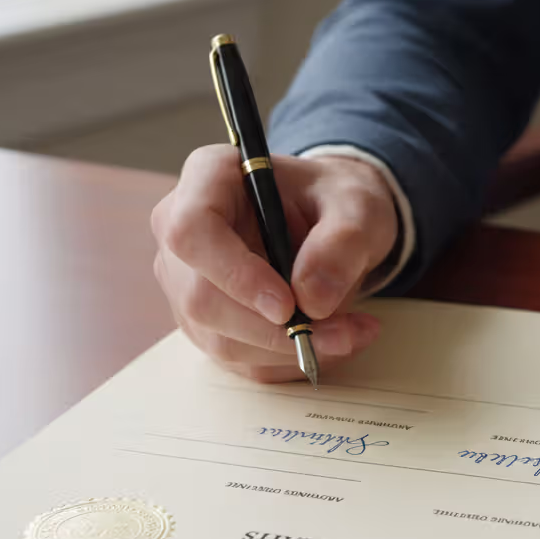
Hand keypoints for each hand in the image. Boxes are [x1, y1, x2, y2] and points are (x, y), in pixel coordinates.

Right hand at [151, 146, 397, 381]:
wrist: (332, 221)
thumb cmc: (334, 201)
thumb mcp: (357, 206)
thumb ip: (343, 241)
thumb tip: (312, 299)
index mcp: (209, 177)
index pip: (192, 230)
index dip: (234, 274)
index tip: (286, 304)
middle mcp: (182, 229)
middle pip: (202, 298)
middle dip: (274, 330)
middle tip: (342, 334)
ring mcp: (186, 280)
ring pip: (220, 338)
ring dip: (288, 350)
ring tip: (350, 334)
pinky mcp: (205, 322)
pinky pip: (239, 358)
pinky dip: (288, 361)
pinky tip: (331, 342)